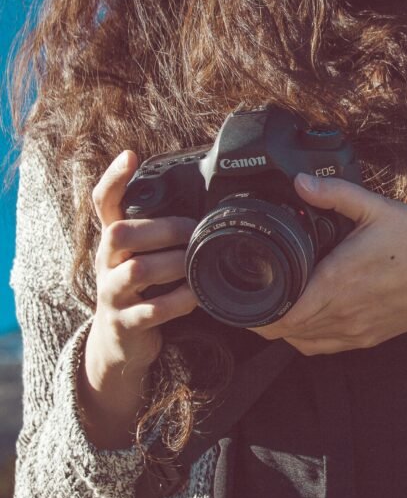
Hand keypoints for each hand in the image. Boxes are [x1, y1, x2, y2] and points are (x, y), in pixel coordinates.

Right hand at [81, 149, 199, 448]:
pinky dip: (178, 301)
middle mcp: (107, 263)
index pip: (103, 203)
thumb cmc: (145, 290)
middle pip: (119, 233)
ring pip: (136, 271)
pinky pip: (150, 310)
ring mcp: (112, 294)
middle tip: (194, 231)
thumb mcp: (148, 257)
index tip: (130, 154)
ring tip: (198, 264)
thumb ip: (165, 234)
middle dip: (162, 229)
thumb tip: (211, 205)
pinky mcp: (124, 323)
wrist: (121, 343)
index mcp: (114, 243)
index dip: (113, 179)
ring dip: (175, 265)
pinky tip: (196, 297)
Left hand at [248, 173, 406, 354]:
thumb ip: (335, 195)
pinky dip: (307, 339)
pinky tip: (307, 319)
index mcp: (337, 282)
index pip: (279, 314)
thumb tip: (301, 182)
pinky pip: (326, 347)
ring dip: (284, 330)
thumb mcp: (378, 208)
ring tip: (273, 306)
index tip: (240, 294)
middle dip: (261, 318)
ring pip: (302, 344)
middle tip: (249, 296)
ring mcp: (357, 330)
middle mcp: (343, 313)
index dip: (252, 311)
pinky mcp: (370, 337)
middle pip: (284, 332)